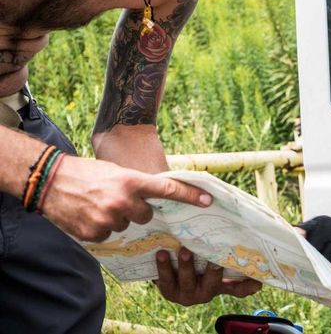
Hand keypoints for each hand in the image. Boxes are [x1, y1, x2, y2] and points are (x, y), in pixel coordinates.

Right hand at [41, 155, 212, 241]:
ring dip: (119, 218)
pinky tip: (89, 215)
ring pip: (127, 225)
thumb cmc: (86, 172)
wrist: (49, 181)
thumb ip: (137, 184)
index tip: (207, 200)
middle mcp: (122, 201)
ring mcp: (108, 219)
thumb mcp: (116, 171)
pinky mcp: (94, 233)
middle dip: (138, 209)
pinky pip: (109, 235)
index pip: (167, 190)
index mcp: (130, 181)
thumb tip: (159, 196)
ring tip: (99, 204)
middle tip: (120, 199)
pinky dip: (103, 227)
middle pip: (147, 215)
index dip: (189, 196)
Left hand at [155, 247, 261, 305]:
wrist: (166, 273)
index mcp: (219, 285)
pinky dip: (163, 267)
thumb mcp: (210, 258)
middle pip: (212, 283)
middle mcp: (205, 292)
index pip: (238, 288)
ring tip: (184, 250)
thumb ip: (223, 247)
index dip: (248, 286)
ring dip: (186, 266)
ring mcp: (186, 294)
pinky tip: (161, 253)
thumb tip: (244, 222)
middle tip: (214, 260)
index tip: (258, 281)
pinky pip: (165, 280)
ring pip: (187, 281)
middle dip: (213, 271)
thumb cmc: (195, 260)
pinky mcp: (168, 292)